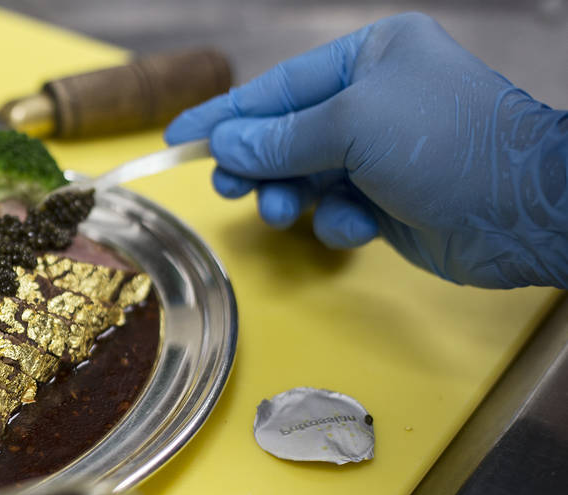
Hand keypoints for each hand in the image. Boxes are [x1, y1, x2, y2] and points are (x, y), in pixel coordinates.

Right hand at [165, 12, 567, 288]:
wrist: (524, 211)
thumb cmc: (444, 144)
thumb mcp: (353, 126)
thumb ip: (281, 137)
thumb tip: (226, 142)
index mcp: (369, 57)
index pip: (278, 86)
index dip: (226, 114)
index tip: (180, 139)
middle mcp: (372, 99)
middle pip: (286, 134)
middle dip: (258, 163)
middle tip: (230, 188)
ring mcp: (380, 152)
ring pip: (304, 177)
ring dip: (290, 196)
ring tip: (284, 212)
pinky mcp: (388, 200)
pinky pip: (336, 209)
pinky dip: (338, 221)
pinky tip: (358, 226)